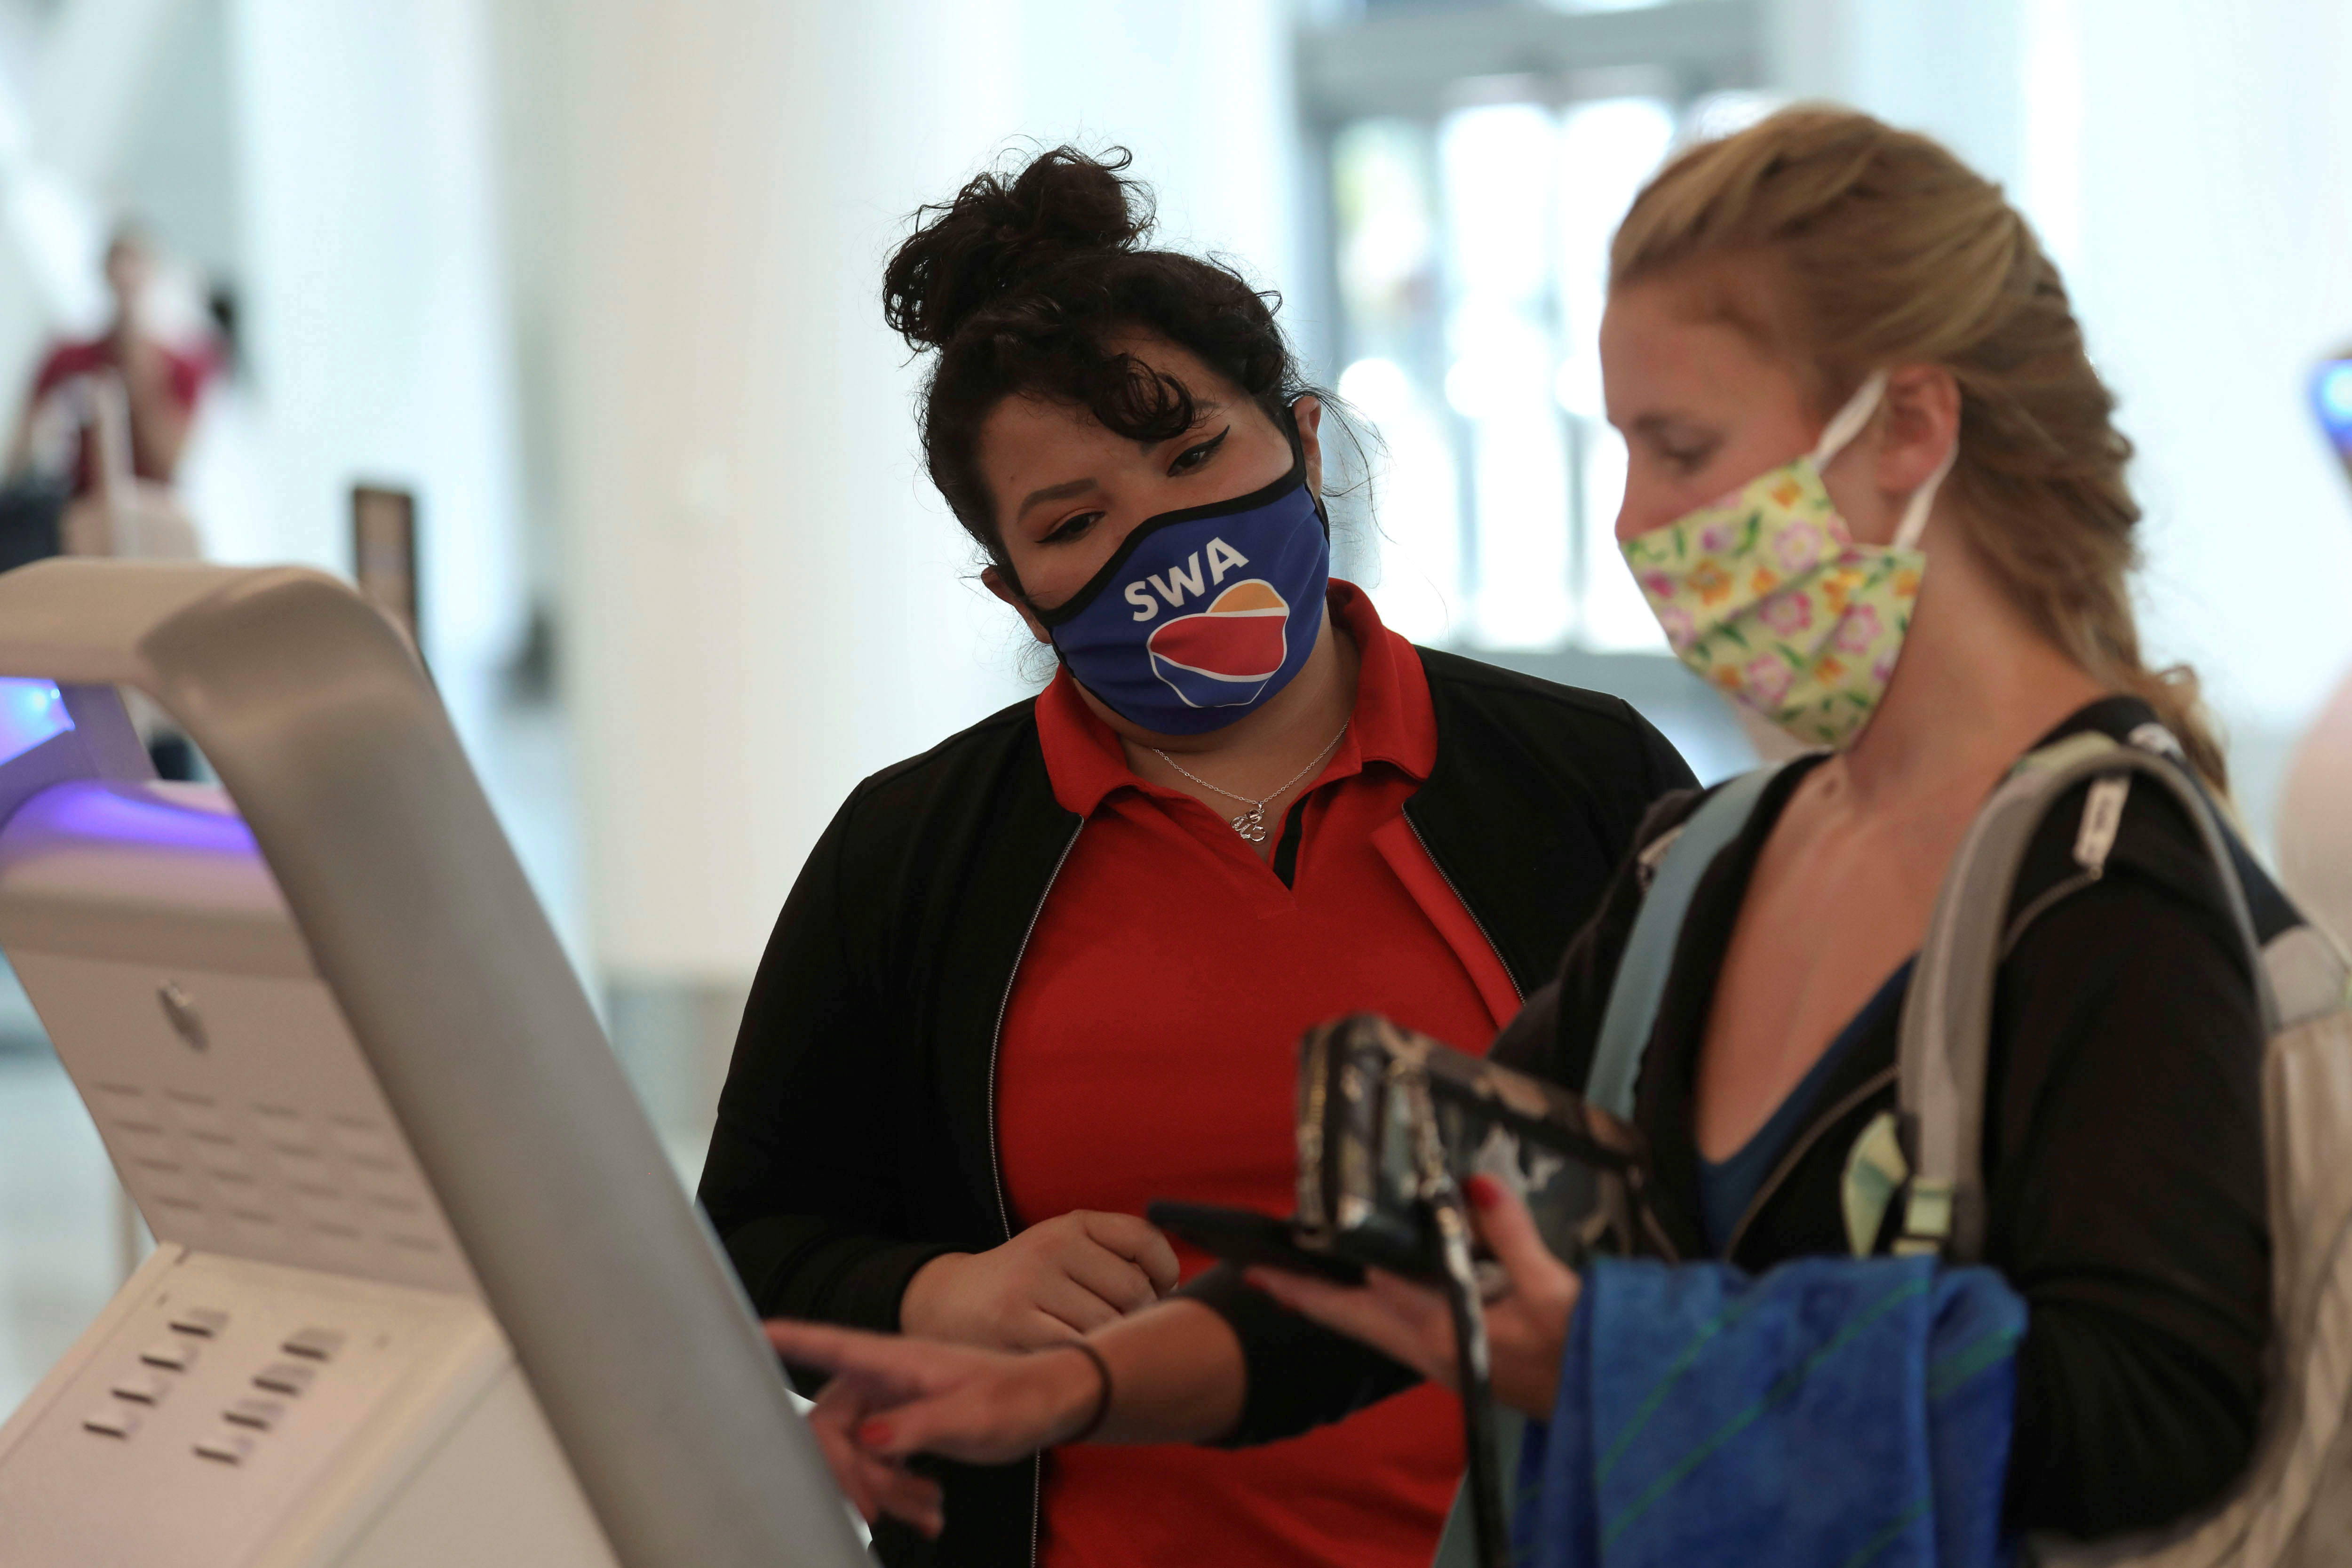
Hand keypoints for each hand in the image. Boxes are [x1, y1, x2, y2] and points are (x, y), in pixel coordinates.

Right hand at [765, 1320, 1102, 1535]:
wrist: (1049, 1404)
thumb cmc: (1016, 1397)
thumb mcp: (970, 1415)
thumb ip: (917, 1426)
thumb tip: (869, 1439)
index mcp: (893, 1360)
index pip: (827, 1344)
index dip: (784, 1340)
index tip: (745, 1333)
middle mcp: (882, 1378)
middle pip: (829, 1427)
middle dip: (849, 1475)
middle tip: (879, 1513)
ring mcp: (889, 1404)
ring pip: (853, 1455)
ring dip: (881, 1492)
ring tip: (926, 1512)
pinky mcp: (900, 1428)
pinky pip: (876, 1466)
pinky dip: (897, 1495)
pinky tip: (929, 1514)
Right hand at [900, 1210, 1179, 1349]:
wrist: (947, 1303)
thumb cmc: (1024, 1282)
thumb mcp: (1065, 1248)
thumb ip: (1118, 1255)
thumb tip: (1175, 1292)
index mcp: (1071, 1225)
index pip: (1145, 1241)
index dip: (1165, 1272)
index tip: (1159, 1290)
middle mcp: (1051, 1247)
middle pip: (1133, 1291)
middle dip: (1138, 1316)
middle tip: (1120, 1326)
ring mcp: (1031, 1286)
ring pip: (1107, 1324)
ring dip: (1109, 1342)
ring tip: (1092, 1342)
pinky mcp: (1014, 1326)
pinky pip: (1074, 1350)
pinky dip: (1081, 1360)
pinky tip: (1071, 1359)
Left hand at [1246, 1175, 1578, 1417]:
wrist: (1606, 1406)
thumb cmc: (1584, 1350)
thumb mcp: (1553, 1288)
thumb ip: (1511, 1233)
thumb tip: (1475, 1185)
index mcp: (1445, 1332)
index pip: (1368, 1294)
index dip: (1321, 1274)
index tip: (1275, 1259)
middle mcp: (1431, 1352)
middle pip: (1352, 1320)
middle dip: (1306, 1296)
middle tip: (1259, 1274)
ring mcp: (1440, 1363)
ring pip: (1371, 1330)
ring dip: (1335, 1305)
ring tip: (1300, 1279)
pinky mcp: (1454, 1364)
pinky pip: (1395, 1335)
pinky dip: (1371, 1312)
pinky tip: (1370, 1296)